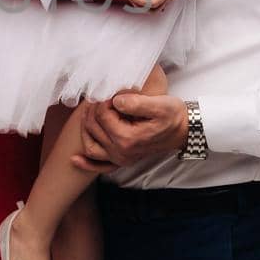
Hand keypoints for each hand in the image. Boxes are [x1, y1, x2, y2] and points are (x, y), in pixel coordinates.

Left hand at [71, 91, 190, 171]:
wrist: (184, 130)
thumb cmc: (173, 116)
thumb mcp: (159, 104)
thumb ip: (135, 102)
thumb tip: (115, 101)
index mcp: (128, 138)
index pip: (102, 115)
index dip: (103, 100)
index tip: (113, 93)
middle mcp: (121, 152)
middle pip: (93, 128)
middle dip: (93, 109)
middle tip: (101, 97)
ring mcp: (121, 158)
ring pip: (90, 145)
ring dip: (86, 129)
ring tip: (90, 113)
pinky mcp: (122, 161)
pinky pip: (99, 166)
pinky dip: (86, 164)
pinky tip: (75, 159)